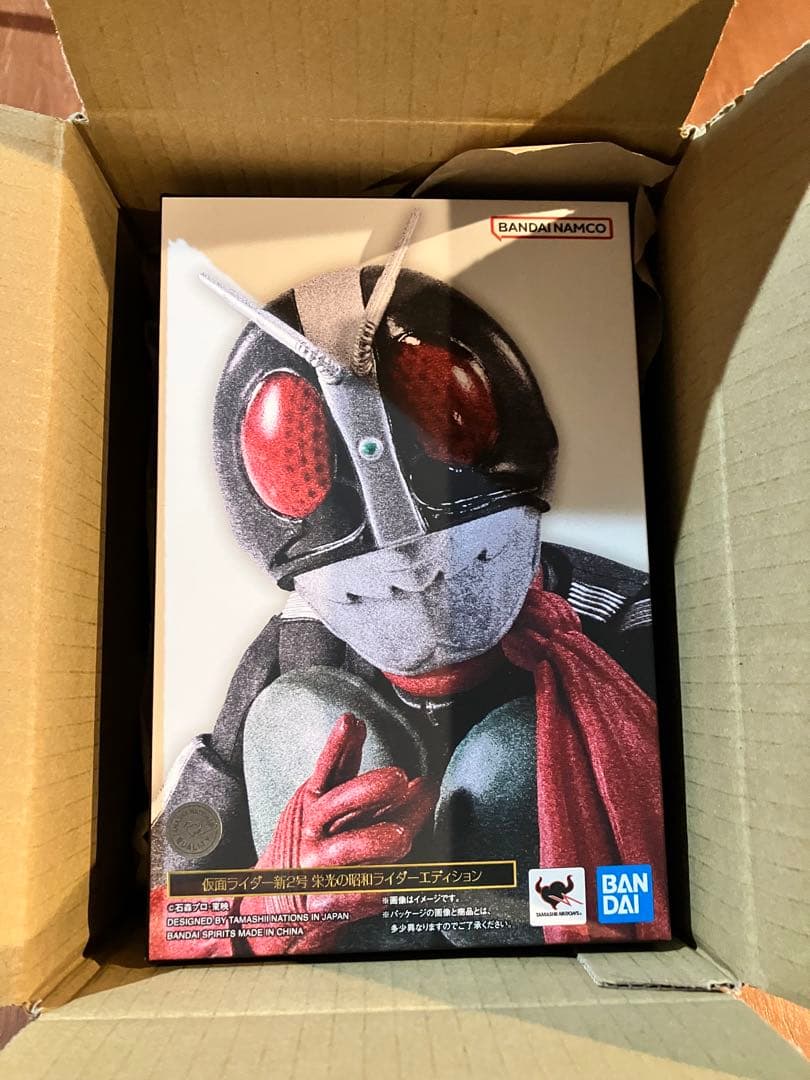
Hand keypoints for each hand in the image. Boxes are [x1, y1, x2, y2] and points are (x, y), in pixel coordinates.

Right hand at [244, 712, 435, 953]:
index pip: (327, 769)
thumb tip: (374, 737)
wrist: (273, 901)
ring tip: (403, 838)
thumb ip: (349, 772)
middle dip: (368, 789)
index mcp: (313, 802)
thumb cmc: (311, 842)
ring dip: (375, 842)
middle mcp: (312, 830)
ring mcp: (315, 865)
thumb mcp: (322, 803)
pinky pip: (347, 896)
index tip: (351, 721)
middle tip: (400, 777)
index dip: (338, 746)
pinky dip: (367, 894)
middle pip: (337, 803)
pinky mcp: (319, 900)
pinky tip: (386, 892)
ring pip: (346, 850)